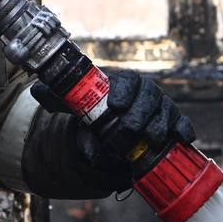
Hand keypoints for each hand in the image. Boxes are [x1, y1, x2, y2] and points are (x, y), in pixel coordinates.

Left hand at [32, 71, 195, 173]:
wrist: (118, 125)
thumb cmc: (98, 112)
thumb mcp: (78, 107)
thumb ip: (59, 101)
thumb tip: (39, 91)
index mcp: (123, 83)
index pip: (127, 81)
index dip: (123, 92)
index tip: (115, 105)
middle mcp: (145, 92)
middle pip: (148, 98)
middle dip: (139, 116)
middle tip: (128, 131)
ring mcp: (162, 106)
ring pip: (166, 111)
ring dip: (158, 126)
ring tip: (149, 140)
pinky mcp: (174, 121)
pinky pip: (182, 123)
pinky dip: (183, 130)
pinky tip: (183, 139)